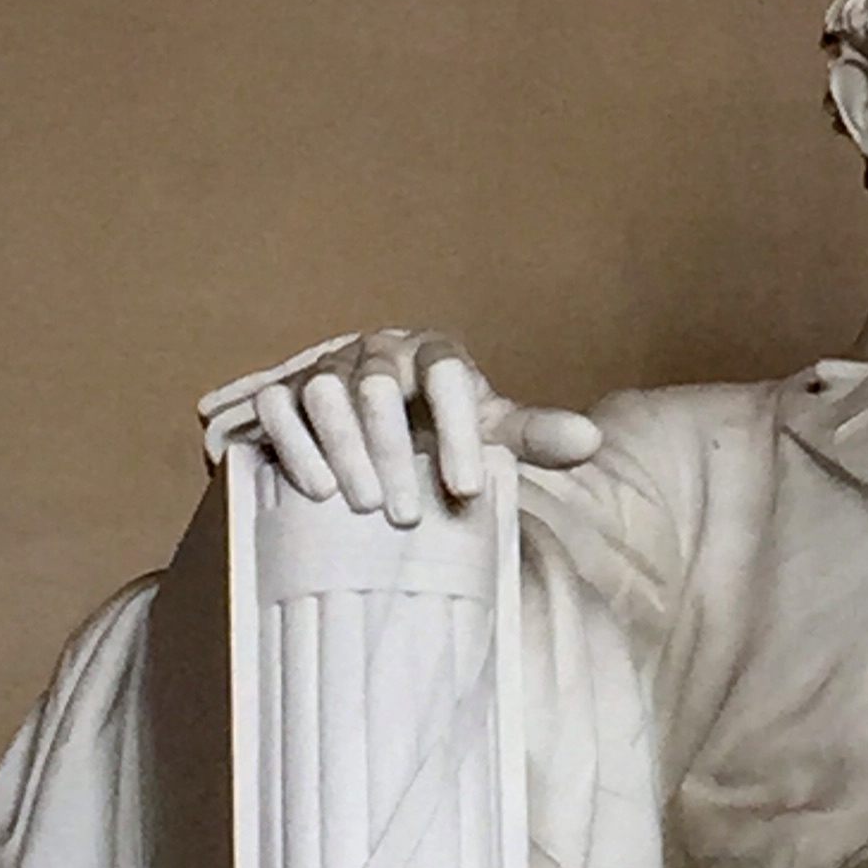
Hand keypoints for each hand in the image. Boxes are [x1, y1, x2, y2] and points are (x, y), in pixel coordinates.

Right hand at [198, 329, 599, 525]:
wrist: (376, 422)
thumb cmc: (439, 428)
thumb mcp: (488, 430)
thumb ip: (533, 435)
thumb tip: (590, 442)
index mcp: (433, 353)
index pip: (448, 375)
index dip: (458, 431)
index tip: (468, 490)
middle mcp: (378, 352)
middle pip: (379, 388)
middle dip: (392, 453)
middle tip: (404, 516)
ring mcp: (327, 367)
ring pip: (324, 391)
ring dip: (341, 449)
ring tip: (360, 505)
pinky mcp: (285, 391)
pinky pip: (277, 405)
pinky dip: (292, 445)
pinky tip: (314, 489)